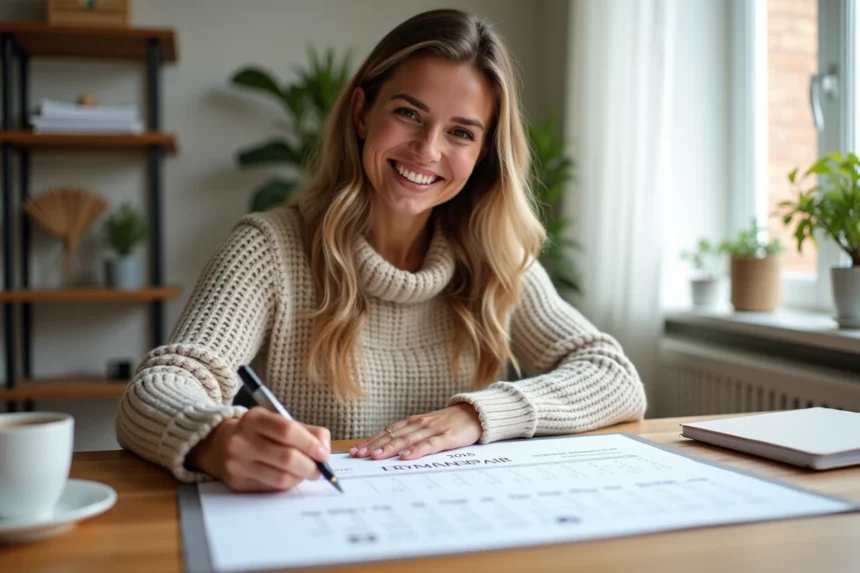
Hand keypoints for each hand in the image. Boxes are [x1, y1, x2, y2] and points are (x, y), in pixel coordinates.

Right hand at [187, 407, 330, 491]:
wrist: (218, 444)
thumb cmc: (257, 432)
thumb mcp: (277, 420)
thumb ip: (306, 430)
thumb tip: (325, 448)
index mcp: (254, 419)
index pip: (287, 431)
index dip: (310, 444)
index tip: (324, 453)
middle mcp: (242, 441)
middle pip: (286, 457)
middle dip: (310, 466)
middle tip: (320, 469)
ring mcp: (237, 463)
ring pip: (280, 477)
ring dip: (300, 477)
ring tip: (306, 473)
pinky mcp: (237, 483)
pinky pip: (271, 488)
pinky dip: (287, 484)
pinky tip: (290, 477)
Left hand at [349, 404, 481, 460]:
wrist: (476, 413)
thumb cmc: (449, 424)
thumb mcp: (427, 428)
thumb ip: (411, 437)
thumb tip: (388, 450)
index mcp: (413, 422)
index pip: (387, 432)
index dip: (370, 441)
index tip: (354, 450)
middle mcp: (419, 424)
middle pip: (392, 436)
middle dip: (373, 446)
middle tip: (357, 455)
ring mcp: (433, 429)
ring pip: (407, 439)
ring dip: (389, 448)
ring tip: (374, 456)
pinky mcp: (447, 436)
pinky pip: (430, 444)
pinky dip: (417, 450)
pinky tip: (406, 457)